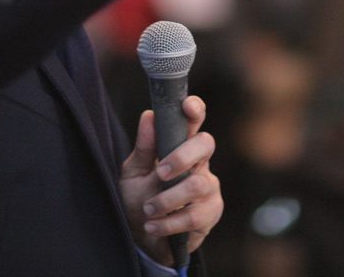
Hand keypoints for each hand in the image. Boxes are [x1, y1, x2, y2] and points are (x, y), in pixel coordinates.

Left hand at [119, 96, 222, 264]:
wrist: (142, 238)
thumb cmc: (138, 198)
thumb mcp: (133, 173)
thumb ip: (143, 148)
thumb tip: (149, 116)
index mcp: (181, 147)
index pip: (194, 123)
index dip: (195, 110)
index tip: (187, 105)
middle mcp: (199, 163)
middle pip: (205, 144)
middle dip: (181, 157)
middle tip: (159, 173)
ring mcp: (208, 188)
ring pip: (197, 184)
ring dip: (167, 199)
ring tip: (147, 209)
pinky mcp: (210, 213)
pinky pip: (194, 216)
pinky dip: (168, 223)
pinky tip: (153, 226)